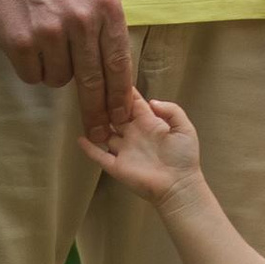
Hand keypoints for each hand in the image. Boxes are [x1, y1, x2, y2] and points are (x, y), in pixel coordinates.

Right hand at [0, 0, 134, 146]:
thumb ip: (104, 29)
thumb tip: (116, 78)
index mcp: (106, 8)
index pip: (119, 63)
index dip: (121, 97)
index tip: (122, 119)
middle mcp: (83, 20)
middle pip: (94, 82)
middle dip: (98, 113)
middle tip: (100, 134)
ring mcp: (51, 31)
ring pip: (60, 80)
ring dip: (54, 72)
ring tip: (44, 43)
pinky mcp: (22, 41)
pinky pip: (33, 76)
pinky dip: (31, 68)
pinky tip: (26, 44)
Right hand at [85, 88, 205, 204]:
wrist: (179, 186)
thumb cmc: (183, 157)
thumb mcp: (184, 128)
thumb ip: (171, 110)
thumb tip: (150, 100)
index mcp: (149, 123)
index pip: (132, 103)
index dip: (124, 92)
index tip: (112, 77)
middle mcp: (133, 133)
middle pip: (115, 115)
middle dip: (106, 104)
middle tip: (94, 91)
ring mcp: (123, 150)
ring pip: (105, 133)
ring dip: (96, 124)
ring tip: (84, 111)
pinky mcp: (116, 166)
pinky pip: (99, 156)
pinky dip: (89, 148)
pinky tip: (79, 138)